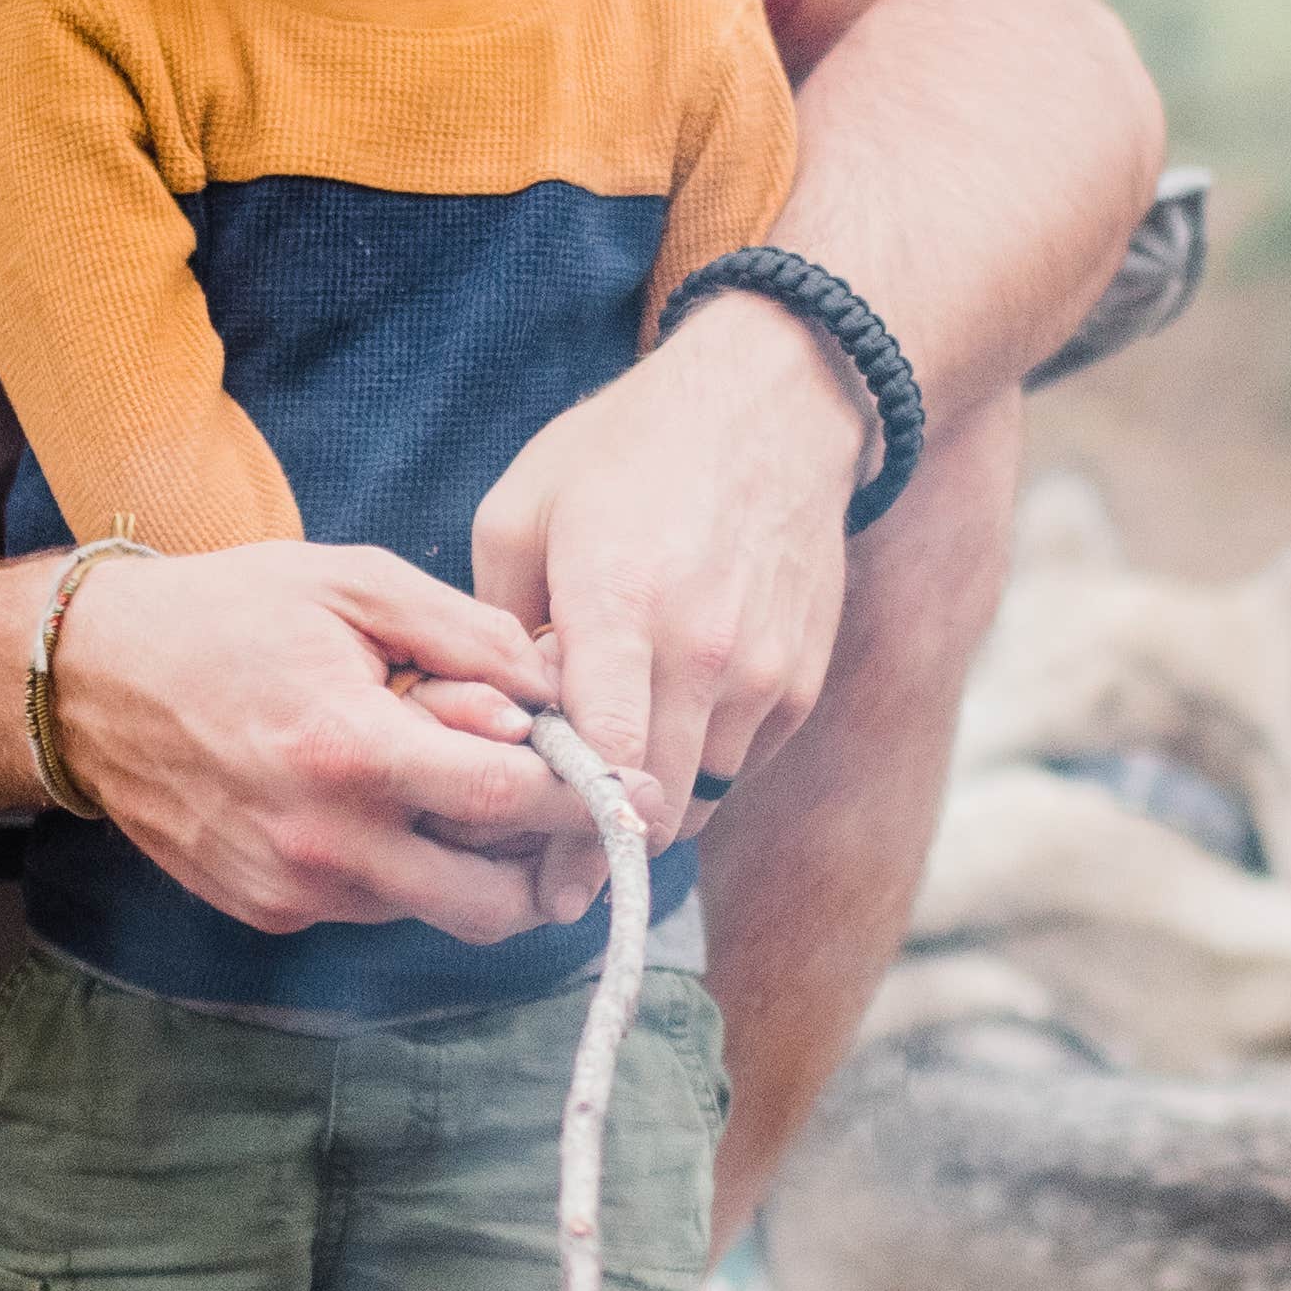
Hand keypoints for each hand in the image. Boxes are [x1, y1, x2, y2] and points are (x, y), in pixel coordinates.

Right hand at [49, 541, 614, 945]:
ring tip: (463, 786)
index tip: (628, 788)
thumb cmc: (225, 614)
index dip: (586, 797)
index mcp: (351, 751)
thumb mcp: (352, 583)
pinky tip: (386, 801)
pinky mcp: (268, 911)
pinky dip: (407, 868)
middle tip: (568, 810)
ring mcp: (293, 890)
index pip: (511, 802)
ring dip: (477, 865)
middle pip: (495, 902)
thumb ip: (466, 636)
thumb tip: (555, 687)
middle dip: (549, 862)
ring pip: (439, 913)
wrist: (88, 682)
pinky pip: (377, 909)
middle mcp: (324, 842)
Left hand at [471, 296, 867, 833]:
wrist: (777, 406)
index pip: (602, 758)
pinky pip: (735, 767)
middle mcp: (704, 649)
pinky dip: (690, 771)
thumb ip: (498, 625)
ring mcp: (764, 672)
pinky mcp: (800, 684)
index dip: (568, 834)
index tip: (540, 884)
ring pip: (694, 796)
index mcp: (622, 602)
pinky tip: (652, 733)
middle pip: (649, 801)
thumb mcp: (524, 510)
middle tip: (547, 865)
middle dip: (595, 843)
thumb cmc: (628, 452)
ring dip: (643, 806)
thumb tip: (490, 720)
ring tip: (594, 785)